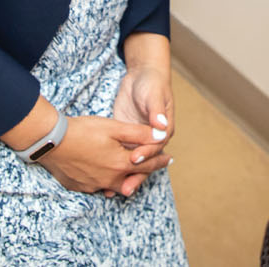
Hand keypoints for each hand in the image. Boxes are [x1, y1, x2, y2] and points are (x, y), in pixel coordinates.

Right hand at [33, 114, 169, 195]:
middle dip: (143, 173)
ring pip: (114, 186)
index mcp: (120, 165)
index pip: (147, 165)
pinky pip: (97, 186)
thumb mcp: (114, 128)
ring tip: (127, 172)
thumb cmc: (84, 130)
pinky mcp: (79, 186)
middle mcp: (109, 179)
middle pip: (132, 179)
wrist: (51, 141)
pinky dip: (104, 180)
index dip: (159, 161)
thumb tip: (160, 136)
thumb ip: (139, 134)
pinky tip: (102, 173)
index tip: (169, 159)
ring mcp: (93, 185)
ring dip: (123, 179)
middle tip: (150, 167)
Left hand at [112, 64, 173, 196]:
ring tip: (112, 192)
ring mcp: (139, 140)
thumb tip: (160, 126)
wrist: (142, 76)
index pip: (155, 147)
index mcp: (163, 130)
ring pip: (134, 163)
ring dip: (124, 177)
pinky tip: (104, 179)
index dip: (146, 154)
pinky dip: (114, 167)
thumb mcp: (154, 95)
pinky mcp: (126, 138)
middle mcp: (152, 139)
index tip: (134, 158)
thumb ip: (156, 111)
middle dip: (136, 176)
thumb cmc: (152, 84)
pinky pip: (122, 156)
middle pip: (146, 162)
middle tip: (125, 189)